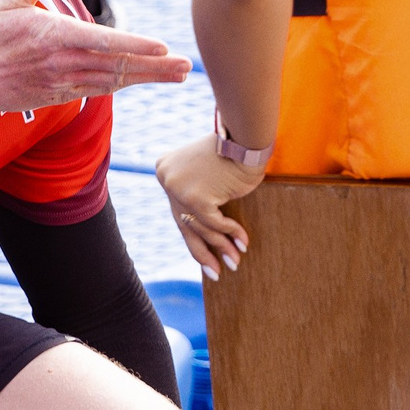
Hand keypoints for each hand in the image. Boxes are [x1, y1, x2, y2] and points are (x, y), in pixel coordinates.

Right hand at [0, 0, 187, 111]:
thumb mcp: (7, 1)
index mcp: (53, 35)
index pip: (103, 42)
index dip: (134, 45)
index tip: (162, 47)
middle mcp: (63, 62)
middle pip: (117, 66)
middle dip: (155, 67)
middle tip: (185, 66)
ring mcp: (62, 82)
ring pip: (113, 81)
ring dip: (146, 77)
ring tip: (175, 74)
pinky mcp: (57, 95)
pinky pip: (97, 90)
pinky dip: (121, 84)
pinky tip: (140, 79)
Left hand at [154, 134, 259, 279]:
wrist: (245, 136)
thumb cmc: (232, 150)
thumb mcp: (204, 169)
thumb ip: (196, 190)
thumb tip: (199, 230)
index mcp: (164, 170)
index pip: (178, 210)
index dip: (193, 234)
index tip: (205, 254)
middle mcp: (166, 180)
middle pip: (185, 224)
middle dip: (202, 252)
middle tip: (215, 272)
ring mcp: (179, 191)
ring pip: (202, 228)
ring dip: (222, 248)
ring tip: (235, 263)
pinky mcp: (197, 199)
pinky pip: (216, 224)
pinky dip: (231, 233)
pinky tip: (244, 243)